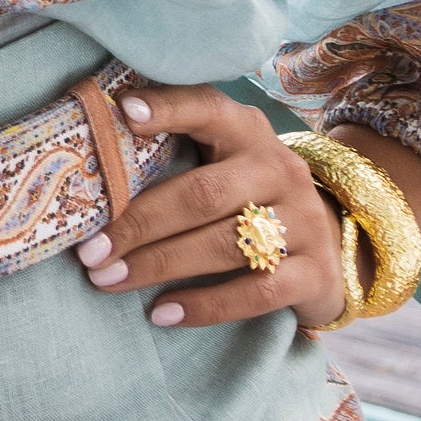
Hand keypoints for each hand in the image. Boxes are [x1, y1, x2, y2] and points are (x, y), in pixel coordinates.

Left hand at [74, 83, 350, 333]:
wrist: (333, 248)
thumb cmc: (249, 200)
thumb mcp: (223, 165)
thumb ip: (176, 155)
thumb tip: (88, 170)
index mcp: (247, 133)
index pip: (208, 108)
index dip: (168, 107)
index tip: (124, 110)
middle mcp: (280, 169)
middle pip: (203, 193)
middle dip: (139, 222)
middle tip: (89, 251)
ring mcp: (304, 221)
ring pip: (225, 244)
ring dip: (159, 264)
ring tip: (108, 280)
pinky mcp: (316, 273)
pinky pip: (257, 291)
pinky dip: (205, 305)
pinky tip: (162, 313)